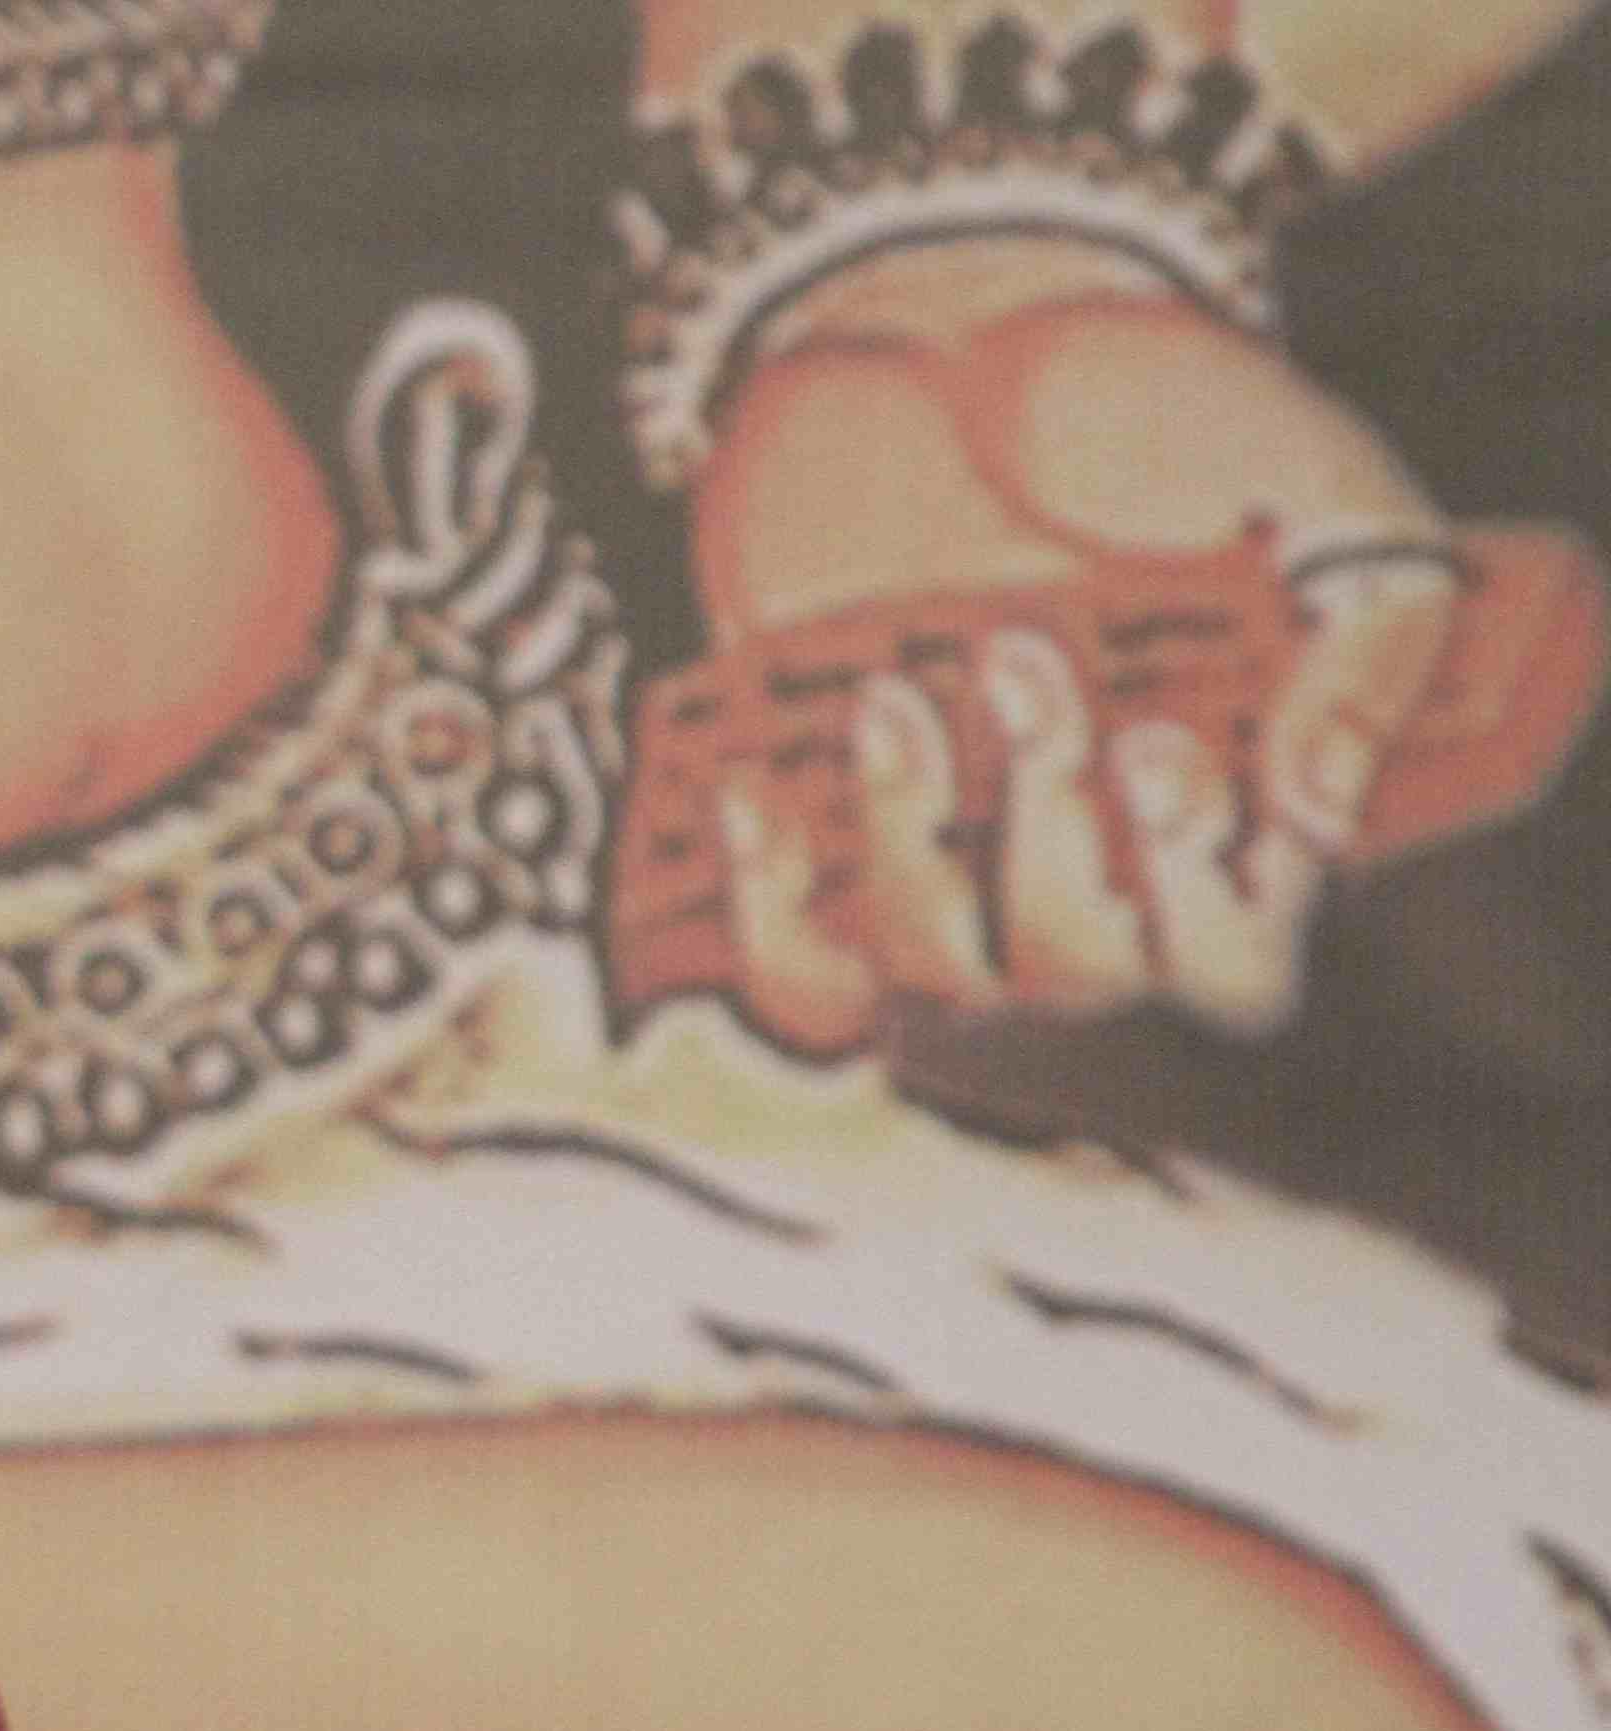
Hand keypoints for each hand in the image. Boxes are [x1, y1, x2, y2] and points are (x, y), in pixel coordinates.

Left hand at [679, 246, 1454, 1051]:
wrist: (990, 364)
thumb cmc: (1185, 438)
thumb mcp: (1325, 495)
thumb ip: (1372, 632)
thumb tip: (1317, 805)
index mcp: (1246, 832)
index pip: (1235, 957)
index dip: (1194, 891)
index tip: (1157, 744)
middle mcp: (1108, 895)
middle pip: (1081, 969)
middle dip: (1048, 831)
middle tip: (1023, 661)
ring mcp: (971, 891)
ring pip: (938, 972)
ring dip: (908, 844)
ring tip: (892, 703)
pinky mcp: (842, 868)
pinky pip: (801, 969)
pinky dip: (769, 904)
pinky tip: (752, 802)